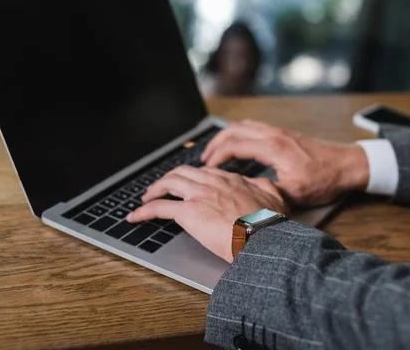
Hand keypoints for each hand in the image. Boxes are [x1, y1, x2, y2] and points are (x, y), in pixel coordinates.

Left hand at [127, 166, 286, 262]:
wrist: (262, 238)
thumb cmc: (270, 224)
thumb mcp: (274, 197)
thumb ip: (265, 187)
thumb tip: (263, 184)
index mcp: (232, 179)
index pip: (206, 171)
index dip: (194, 176)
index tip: (187, 182)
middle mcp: (213, 182)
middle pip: (183, 172)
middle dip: (169, 178)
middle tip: (161, 187)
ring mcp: (200, 195)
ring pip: (169, 183)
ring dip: (155, 189)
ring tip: (146, 197)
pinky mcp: (188, 212)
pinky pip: (160, 207)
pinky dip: (144, 211)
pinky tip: (135, 217)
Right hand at [201, 119, 368, 206]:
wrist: (346, 165)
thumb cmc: (325, 179)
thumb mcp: (294, 194)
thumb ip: (268, 193)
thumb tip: (247, 198)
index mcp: (274, 148)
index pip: (234, 145)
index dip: (216, 156)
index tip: (207, 168)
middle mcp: (274, 135)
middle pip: (234, 130)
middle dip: (215, 143)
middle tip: (204, 158)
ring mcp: (279, 132)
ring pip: (244, 125)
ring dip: (227, 136)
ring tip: (215, 151)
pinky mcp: (284, 135)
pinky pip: (254, 127)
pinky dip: (240, 134)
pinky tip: (238, 146)